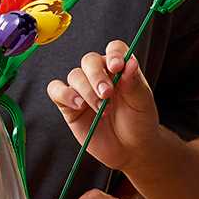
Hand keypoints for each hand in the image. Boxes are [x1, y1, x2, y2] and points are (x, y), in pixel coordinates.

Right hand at [47, 40, 160, 170]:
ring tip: (101, 110)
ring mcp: (83, 89)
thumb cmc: (139, 122)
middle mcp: (100, 75)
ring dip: (86, 91)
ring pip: (74, 75)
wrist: (130, 149)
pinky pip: (56, 90)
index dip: (114, 54)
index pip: (114, 49)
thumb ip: (134, 82)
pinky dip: (64, 94)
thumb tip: (130, 62)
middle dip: (96, 76)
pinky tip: (78, 105)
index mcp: (120, 68)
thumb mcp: (142, 103)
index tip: (117, 67)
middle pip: (89, 61)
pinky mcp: (68, 105)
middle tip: (107, 94)